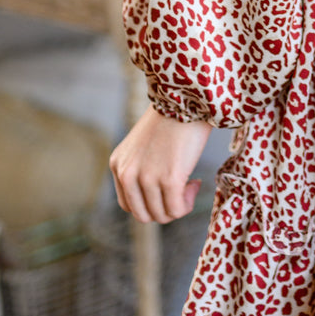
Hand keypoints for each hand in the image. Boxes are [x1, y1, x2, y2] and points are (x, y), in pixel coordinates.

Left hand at [109, 103, 211, 223]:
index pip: (128, 205)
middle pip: (144, 215)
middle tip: (181, 190)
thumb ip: (140, 169)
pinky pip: (177, 209)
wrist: (186, 100)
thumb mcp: (142, 146)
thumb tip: (156, 198)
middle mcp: (128, 174)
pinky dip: (188, 202)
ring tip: (190, 184)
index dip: (151, 203)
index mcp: (118, 165)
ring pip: (162, 215)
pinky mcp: (168, 179)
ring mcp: (147, 178)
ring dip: (179, 205)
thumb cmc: (171, 119)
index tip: (168, 188)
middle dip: (165, 209)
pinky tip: (195, 182)